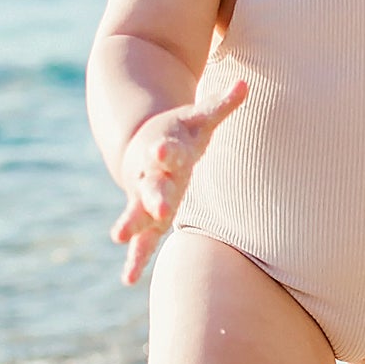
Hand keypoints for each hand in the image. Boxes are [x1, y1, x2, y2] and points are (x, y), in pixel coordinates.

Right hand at [110, 81, 247, 283]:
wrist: (143, 146)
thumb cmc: (179, 133)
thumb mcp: (198, 118)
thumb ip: (221, 104)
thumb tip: (245, 84)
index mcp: (167, 149)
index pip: (167, 149)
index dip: (166, 151)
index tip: (163, 153)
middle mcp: (152, 175)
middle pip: (153, 185)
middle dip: (153, 196)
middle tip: (156, 207)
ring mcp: (146, 197)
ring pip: (138, 212)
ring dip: (132, 224)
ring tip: (119, 237)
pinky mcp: (146, 216)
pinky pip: (141, 240)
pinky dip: (135, 258)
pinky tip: (128, 279)